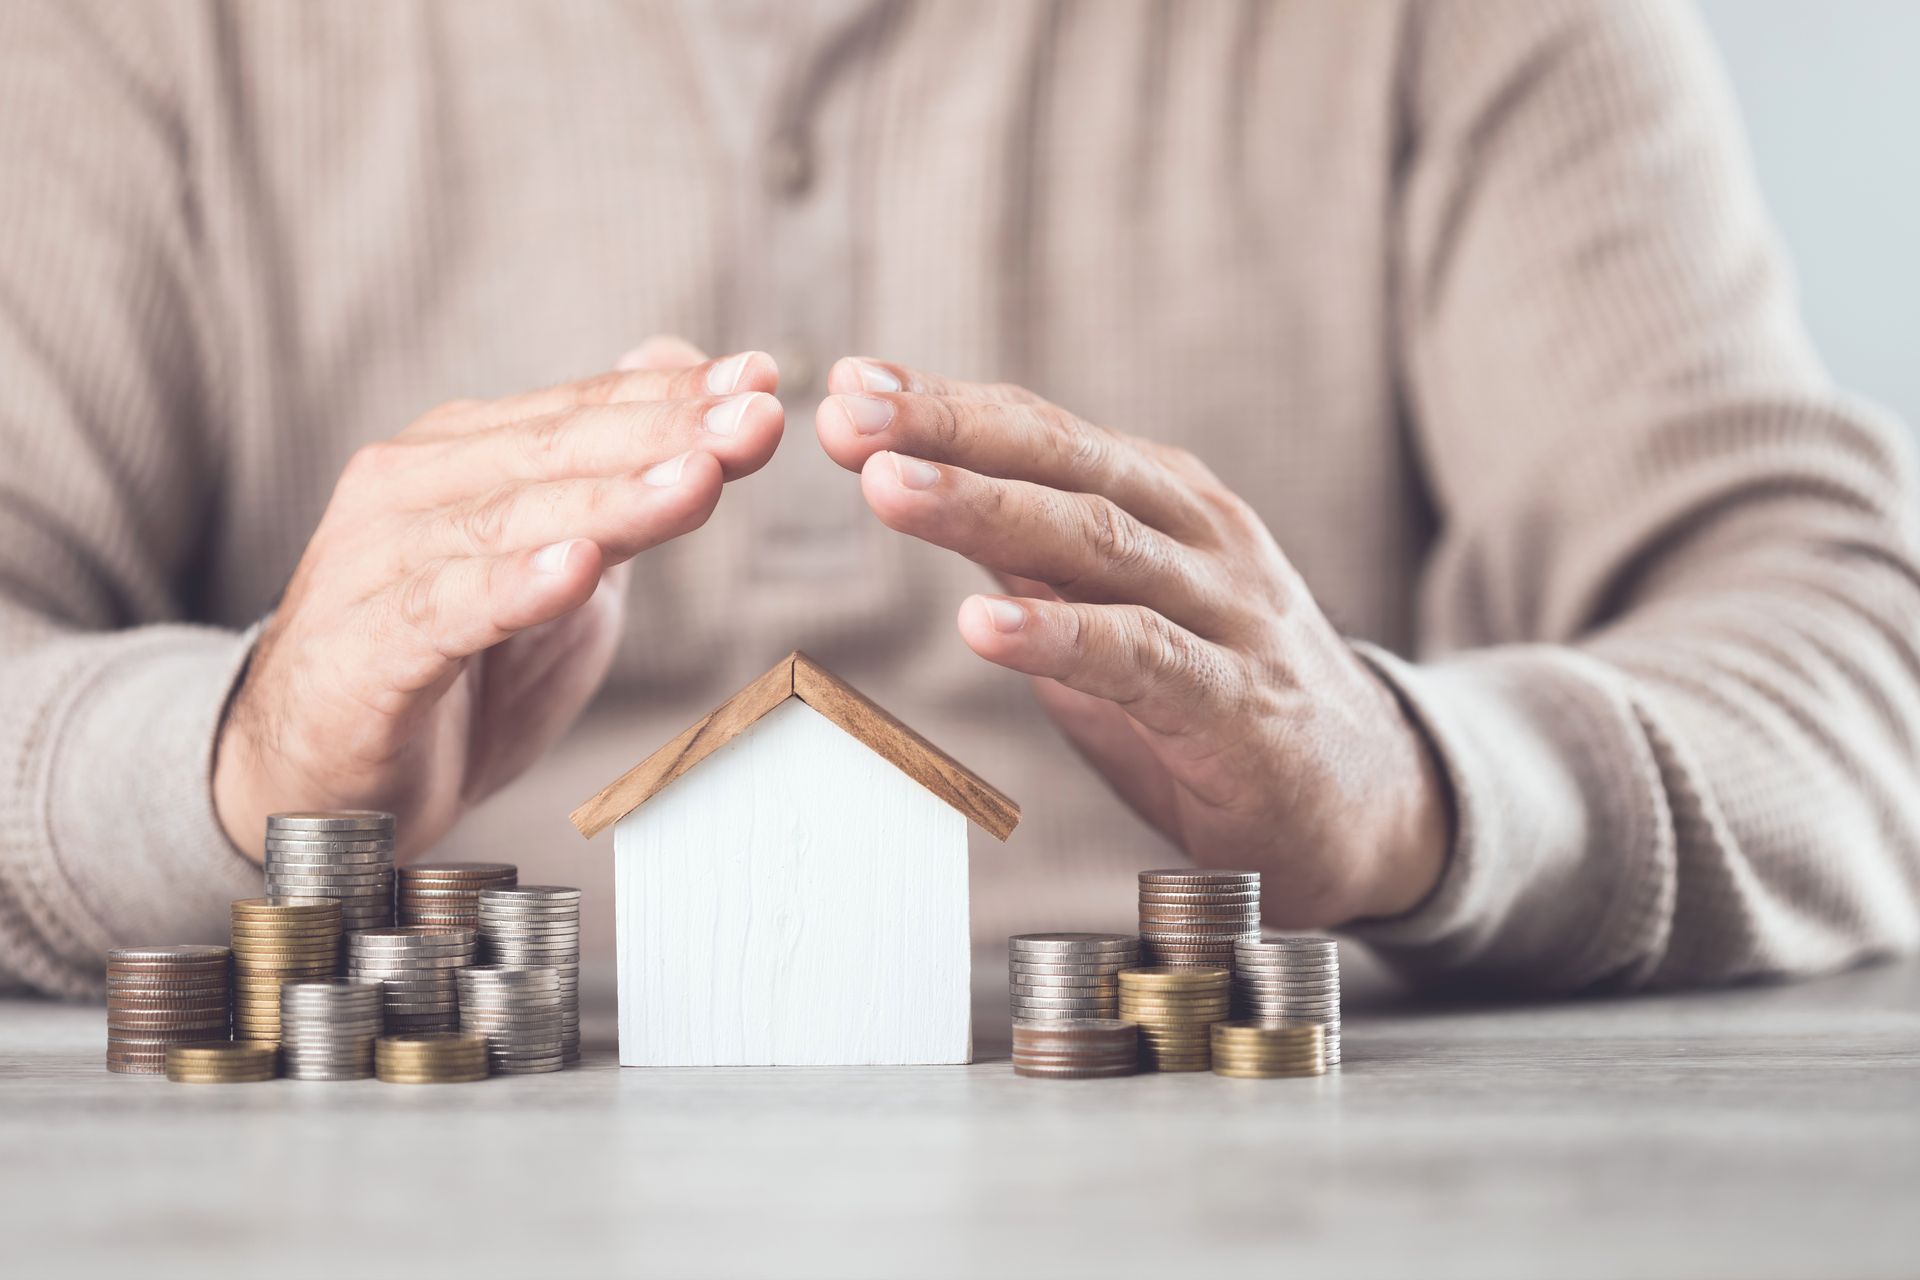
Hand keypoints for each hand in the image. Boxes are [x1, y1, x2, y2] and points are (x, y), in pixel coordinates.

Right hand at [214, 337, 782, 860]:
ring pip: (509, 519)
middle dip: (667, 431)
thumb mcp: (558, 567)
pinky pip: (444, 611)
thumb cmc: (451, 671)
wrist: (323, 781)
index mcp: (460, 456)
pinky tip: (575, 572)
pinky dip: (511, 589)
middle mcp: (410, 489)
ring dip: (612, 501)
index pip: (582, 411)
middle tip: (756, 418)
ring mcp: (376, 565)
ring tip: (698, 481)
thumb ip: (613, 475)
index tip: (766, 379)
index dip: (676, 394)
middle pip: (554, 449)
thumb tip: (673, 360)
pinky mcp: (361, 650)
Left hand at [815, 358, 1449, 924]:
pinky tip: (982, 624)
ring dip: (985, 509)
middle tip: (849, 414)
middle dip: (950, 432)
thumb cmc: (1225, 702)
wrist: (1373, 804)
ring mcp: (1229, 616)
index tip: (852, 383)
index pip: (1048, 435)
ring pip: (1100, 542)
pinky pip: (1141, 658)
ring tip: (888, 488)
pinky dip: (1058, 636)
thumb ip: (1041, 556)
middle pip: (1067, 464)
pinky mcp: (1240, 707)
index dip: (949, 404)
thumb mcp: (1121, 609)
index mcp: (1171, 505)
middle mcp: (1203, 539)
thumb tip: (928, 485)